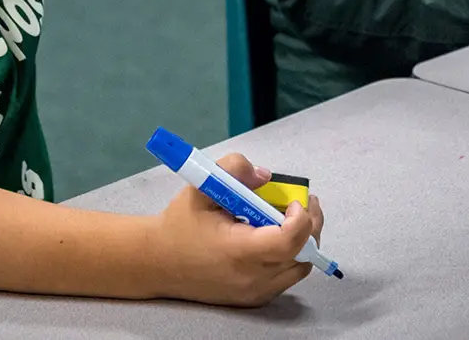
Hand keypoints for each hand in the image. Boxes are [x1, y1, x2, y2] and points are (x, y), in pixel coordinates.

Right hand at [152, 153, 325, 306]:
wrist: (158, 263)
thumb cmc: (179, 225)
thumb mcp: (201, 187)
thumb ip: (234, 169)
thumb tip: (266, 177)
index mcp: (238, 252)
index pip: (289, 241)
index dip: (301, 217)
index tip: (291, 201)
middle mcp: (251, 278)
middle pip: (303, 254)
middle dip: (309, 224)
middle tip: (299, 203)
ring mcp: (255, 292)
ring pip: (300, 267)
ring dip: (301, 241)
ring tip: (284, 219)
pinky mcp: (255, 299)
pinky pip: (286, 277)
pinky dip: (289, 256)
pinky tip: (271, 237)